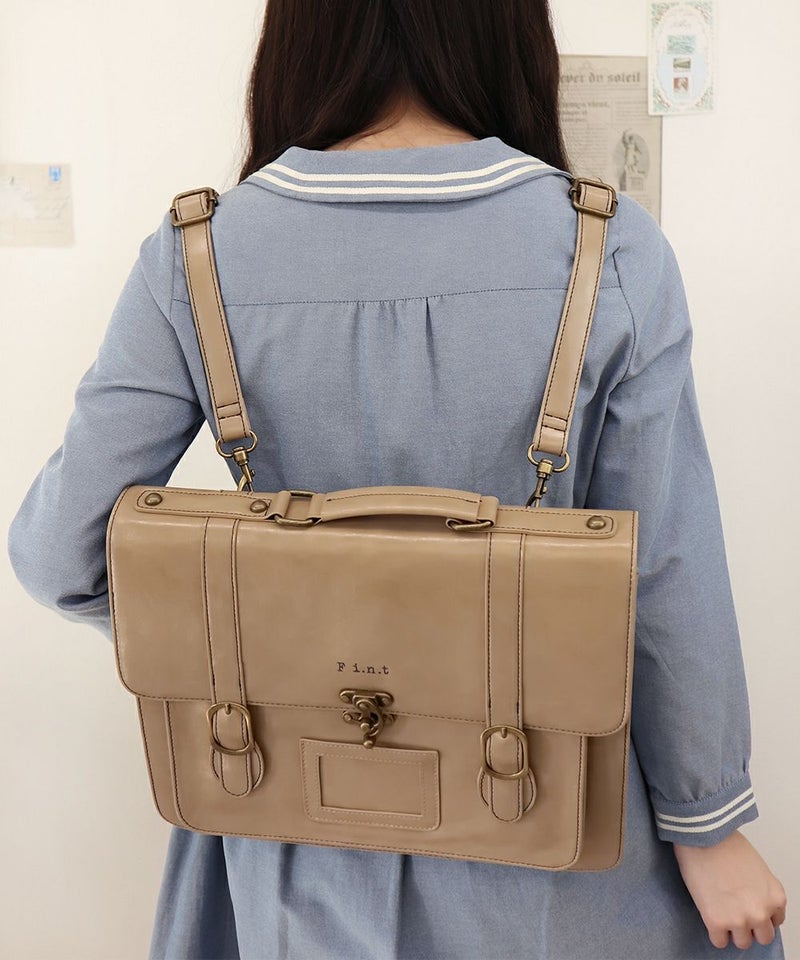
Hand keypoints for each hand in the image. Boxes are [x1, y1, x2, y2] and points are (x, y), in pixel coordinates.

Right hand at [673, 829, 786, 950]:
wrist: (703, 834)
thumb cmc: (725, 841)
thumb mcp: (755, 865)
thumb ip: (759, 888)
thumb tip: (749, 898)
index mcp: (775, 896)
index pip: (775, 921)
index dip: (759, 914)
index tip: (748, 909)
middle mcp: (761, 911)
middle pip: (763, 937)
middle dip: (750, 927)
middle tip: (734, 912)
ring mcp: (740, 918)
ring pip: (742, 943)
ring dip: (732, 930)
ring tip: (720, 911)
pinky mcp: (716, 921)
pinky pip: (719, 942)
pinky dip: (714, 932)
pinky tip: (709, 914)